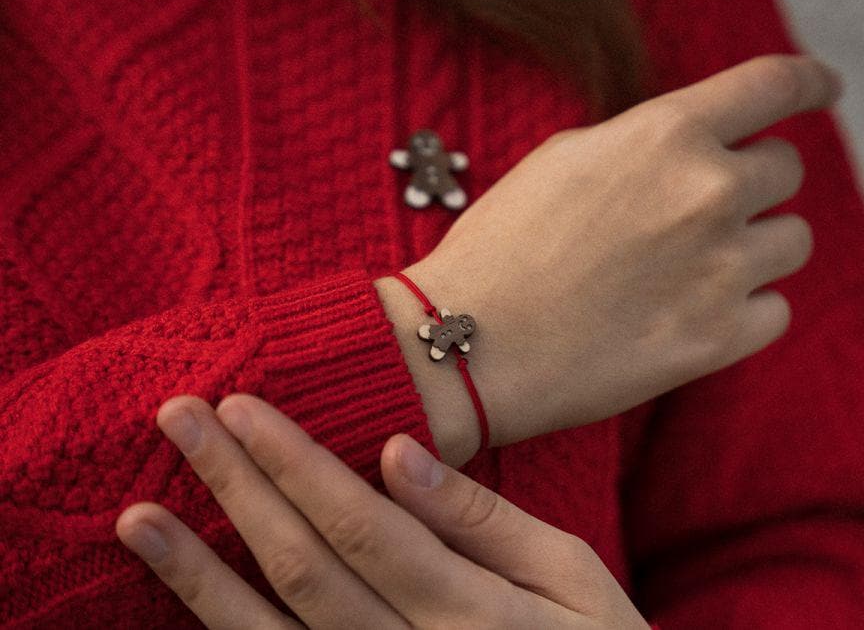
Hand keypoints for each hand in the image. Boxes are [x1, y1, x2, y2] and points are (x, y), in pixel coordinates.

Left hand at [116, 394, 649, 627]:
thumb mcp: (573, 575)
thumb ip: (486, 520)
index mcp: (471, 616)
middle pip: (303, 569)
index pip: (362, 527)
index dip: (297, 465)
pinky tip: (183, 594)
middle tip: (180, 419)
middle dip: (237, 488)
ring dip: (198, 575)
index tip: (243, 406)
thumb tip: (401, 455)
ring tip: (138, 517)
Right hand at [391, 54, 840, 450]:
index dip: (808, 83)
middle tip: (702, 212)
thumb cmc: (501, 246)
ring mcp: (720, 269)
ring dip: (755, 246)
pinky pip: (774, 310)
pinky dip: (745, 308)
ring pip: (793, 241)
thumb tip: (696, 148)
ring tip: (693, 267)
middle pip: (786, 170)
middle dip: (753, 183)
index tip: (823, 90)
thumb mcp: (566, 159)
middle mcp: (708, 192)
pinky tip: (693, 312)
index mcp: (666, 134)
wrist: (470, 342)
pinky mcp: (718, 340)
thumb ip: (647, 143)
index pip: (774, 85)